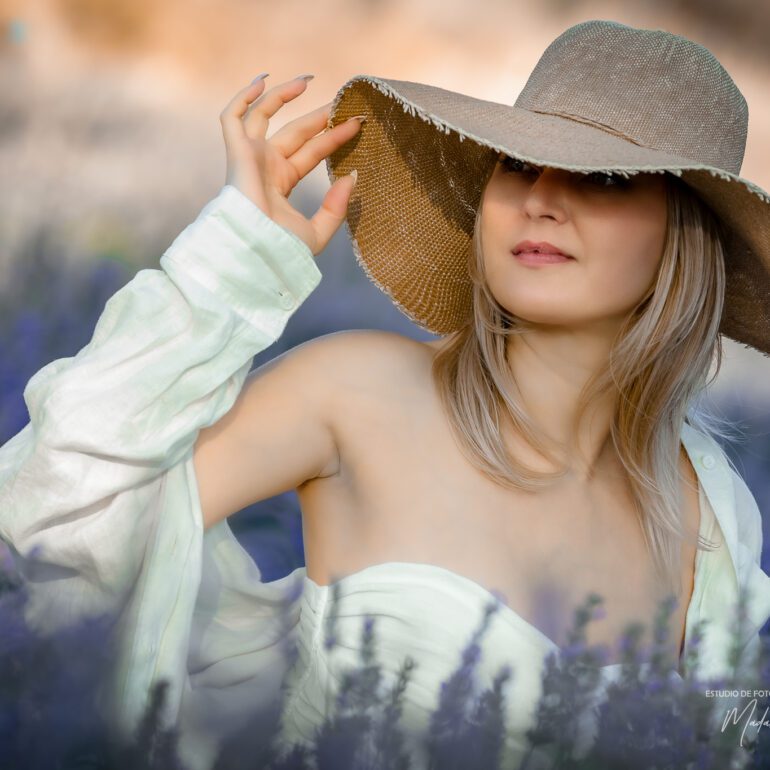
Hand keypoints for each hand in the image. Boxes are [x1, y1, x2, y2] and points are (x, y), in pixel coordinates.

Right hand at [219, 74, 363, 255]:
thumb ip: (336, 207)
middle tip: (343, 103)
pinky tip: (263, 80)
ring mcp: (250, 156)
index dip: (333, 137)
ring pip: (264, 115)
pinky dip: (244, 96)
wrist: (256, 249)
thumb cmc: (282, 247)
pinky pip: (233, 116)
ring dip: (283, 95)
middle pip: (295, 131)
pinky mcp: (237, 151)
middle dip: (318, 117)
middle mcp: (266, 166)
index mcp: (283, 183)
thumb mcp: (318, 230)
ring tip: (309, 81)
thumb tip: (352, 177)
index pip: (312, 152)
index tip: (358, 124)